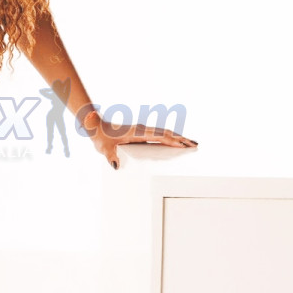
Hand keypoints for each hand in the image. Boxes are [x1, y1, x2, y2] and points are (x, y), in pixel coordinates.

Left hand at [77, 108, 197, 169]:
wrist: (96, 127)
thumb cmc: (101, 137)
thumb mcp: (104, 149)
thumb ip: (109, 156)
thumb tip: (115, 165)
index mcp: (138, 133)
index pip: (160, 137)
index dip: (173, 141)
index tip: (185, 144)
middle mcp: (143, 130)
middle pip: (167, 133)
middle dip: (182, 139)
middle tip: (196, 144)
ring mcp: (142, 131)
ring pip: (164, 133)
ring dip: (177, 137)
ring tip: (190, 143)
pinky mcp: (141, 133)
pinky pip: (159, 135)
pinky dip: (169, 138)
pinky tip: (174, 143)